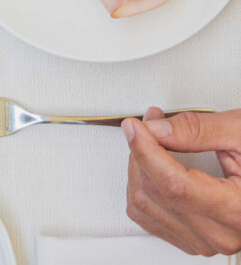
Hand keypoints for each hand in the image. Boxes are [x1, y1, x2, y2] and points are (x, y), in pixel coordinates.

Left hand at [122, 108, 240, 255]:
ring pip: (144, 205)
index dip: (146, 151)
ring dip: (139, 167)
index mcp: (239, 211)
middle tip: (151, 123)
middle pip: (156, 193)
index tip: (135, 127)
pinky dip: (142, 186)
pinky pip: (147, 216)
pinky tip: (152, 164)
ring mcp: (206, 241)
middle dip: (142, 151)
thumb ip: (198, 129)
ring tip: (154, 139)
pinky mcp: (194, 239)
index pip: (175, 186)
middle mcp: (223, 234)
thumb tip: (156, 129)